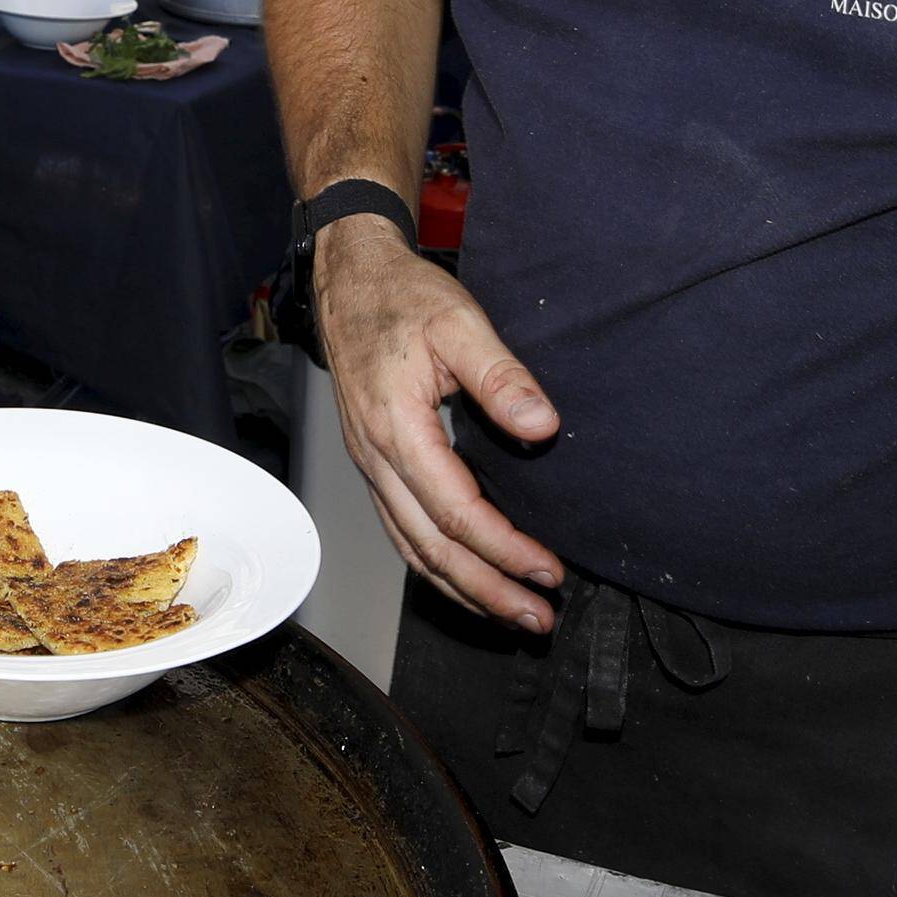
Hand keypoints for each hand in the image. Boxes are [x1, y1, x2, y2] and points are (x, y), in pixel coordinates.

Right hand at [314, 222, 568, 630]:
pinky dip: (436, 566)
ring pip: (412, 549)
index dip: (504, 549)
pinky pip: (402, 532)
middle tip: (538, 618)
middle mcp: (376, 458)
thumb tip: (542, 426)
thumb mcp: (460, 321)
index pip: (455, 512)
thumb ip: (502, 376)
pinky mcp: (375, 464)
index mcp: (397, 429)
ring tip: (511, 613)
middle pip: (431, 548)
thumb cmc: (400, 297)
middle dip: (487, 590)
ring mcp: (371, 466)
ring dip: (463, 588)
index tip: (547, 570)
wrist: (349, 278)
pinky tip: (466, 578)